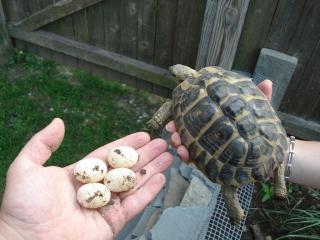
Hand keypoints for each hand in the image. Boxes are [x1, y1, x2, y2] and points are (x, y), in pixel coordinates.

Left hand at [0, 119, 171, 239]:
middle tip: (162, 143)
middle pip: (126, 167)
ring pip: (134, 183)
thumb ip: (41, 144)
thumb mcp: (26, 169)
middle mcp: (95, 188)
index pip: (108, 155)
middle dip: (145, 155)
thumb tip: (58, 122)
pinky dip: (149, 192)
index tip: (143, 135)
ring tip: (168, 156)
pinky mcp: (112, 221)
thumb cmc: (24, 208)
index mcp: (79, 174)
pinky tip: (161, 178)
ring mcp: (105, 205)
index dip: (127, 144)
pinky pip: (134, 204)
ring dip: (152, 170)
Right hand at [165, 80, 272, 161]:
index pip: (196, 110)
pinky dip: (187, 157)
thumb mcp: (258, 112)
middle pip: (186, 127)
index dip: (183, 109)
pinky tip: (186, 156)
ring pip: (186, 143)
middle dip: (175, 127)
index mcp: (215, 116)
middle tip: (171, 129)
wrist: (267, 152)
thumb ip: (261, 98)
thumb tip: (268, 82)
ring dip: (178, 142)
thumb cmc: (259, 127)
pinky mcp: (208, 160)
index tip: (175, 107)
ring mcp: (207, 145)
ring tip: (177, 143)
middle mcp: (208, 130)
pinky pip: (194, 159)